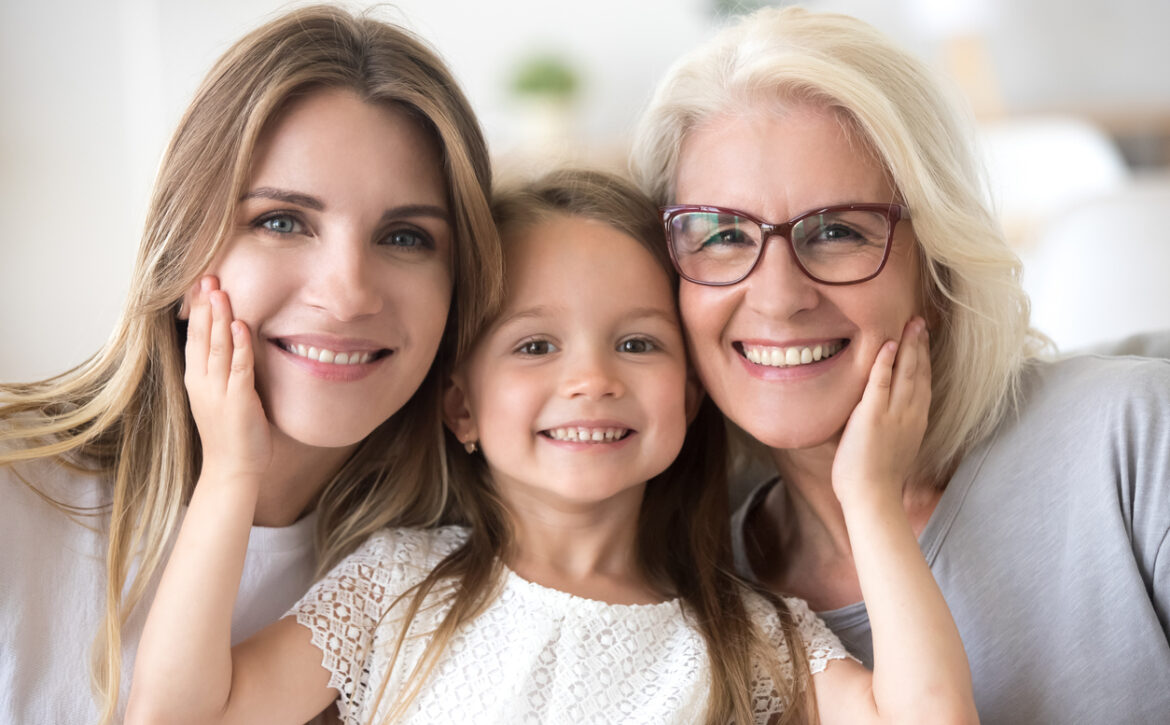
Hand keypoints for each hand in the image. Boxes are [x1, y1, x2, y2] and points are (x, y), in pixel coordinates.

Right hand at [184, 276, 271, 481]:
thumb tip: (230, 343)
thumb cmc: (230, 433)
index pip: (194, 338)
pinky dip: (240, 345)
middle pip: (202, 337)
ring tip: (221, 291)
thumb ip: (221, 371)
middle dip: (205, 306)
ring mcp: (219, 392)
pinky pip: (239, 367)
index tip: (200, 284)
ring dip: (220, 318)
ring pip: (218, 347)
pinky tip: (241, 325)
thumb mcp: (219, 396)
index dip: (198, 311)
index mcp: (196, 380)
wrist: (232, 469)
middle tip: (208, 276)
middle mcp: (202, 383)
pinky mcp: (239, 400)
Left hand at [831, 317, 930, 506]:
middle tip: (920, 322)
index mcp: (916, 423)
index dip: (924, 360)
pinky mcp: (873, 416)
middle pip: (919, 372)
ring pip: (905, 372)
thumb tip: (876, 419)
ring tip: (911, 324)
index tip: (923, 341)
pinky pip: (881, 382)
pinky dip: (885, 362)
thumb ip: (888, 429)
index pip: (923, 384)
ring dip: (908, 345)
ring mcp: (894, 414)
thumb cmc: (875, 482)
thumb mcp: (892, 449)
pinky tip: (888, 344)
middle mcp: (910, 415)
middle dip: (920, 345)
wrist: (872, 499)